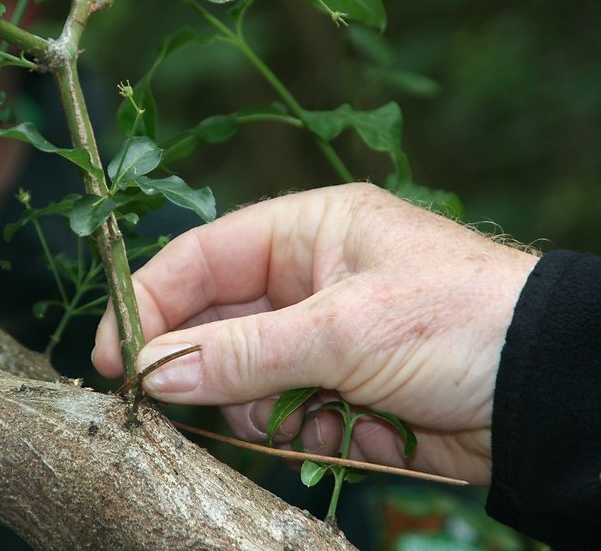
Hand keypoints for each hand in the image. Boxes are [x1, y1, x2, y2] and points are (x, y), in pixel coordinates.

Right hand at [93, 183, 537, 483]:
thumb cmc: (460, 321)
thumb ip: (242, 354)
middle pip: (214, 321)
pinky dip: (294, 430)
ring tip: (305, 415)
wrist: (547, 391)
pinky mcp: (334, 386)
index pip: (201, 258)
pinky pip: (278, 412)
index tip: (116, 355)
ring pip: (241, 375)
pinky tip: (337, 431)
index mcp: (306, 232)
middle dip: (201, 365)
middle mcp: (304, 278)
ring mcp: (318, 336)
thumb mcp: (343, 329)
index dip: (148, 301)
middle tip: (167, 405)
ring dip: (256, 405)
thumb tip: (154, 371)